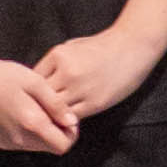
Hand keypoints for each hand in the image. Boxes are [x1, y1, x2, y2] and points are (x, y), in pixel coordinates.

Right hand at [0, 55, 78, 155]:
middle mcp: (18, 139)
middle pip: (50, 147)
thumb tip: (72, 122)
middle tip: (51, 110)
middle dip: (57, 132)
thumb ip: (56, 105)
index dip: (71, 134)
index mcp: (31, 124)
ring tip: (35, 108)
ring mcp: (6, 142)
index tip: (67, 117)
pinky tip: (20, 112)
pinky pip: (22, 143)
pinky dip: (28, 133)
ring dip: (42, 132)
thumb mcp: (37, 84)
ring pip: (36, 146)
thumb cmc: (6, 75)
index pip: (62, 146)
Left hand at [32, 24, 164, 124]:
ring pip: (55, 110)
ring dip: (52, 115)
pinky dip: (67, 120)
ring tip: (49, 120)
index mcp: (58, 55)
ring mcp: (81, 88)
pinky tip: (65, 121)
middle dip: (39, 105)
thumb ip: (54, 63)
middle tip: (35, 114)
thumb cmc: (102, 46)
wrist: (133, 46)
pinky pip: (72, 117)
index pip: (33, 80)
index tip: (33, 98)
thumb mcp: (73, 46)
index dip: (32, 91)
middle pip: (41, 97)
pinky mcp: (95, 102)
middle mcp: (67, 72)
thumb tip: (38, 81)